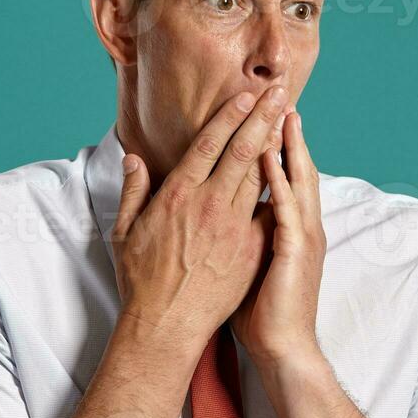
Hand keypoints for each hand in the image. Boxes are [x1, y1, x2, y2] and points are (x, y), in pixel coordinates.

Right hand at [110, 86, 289, 354]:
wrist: (165, 325)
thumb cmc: (141, 280)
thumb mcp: (125, 231)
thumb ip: (133, 190)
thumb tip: (133, 158)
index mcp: (177, 195)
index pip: (209, 144)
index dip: (229, 116)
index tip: (246, 95)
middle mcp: (209, 205)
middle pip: (243, 150)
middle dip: (263, 117)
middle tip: (280, 91)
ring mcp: (234, 228)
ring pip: (261, 176)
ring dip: (276, 144)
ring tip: (289, 120)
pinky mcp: (250, 250)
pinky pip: (270, 211)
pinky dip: (281, 187)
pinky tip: (292, 170)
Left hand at [229, 108, 325, 367]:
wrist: (284, 349)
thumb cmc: (262, 312)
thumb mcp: (249, 263)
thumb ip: (241, 233)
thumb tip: (226, 211)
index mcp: (286, 227)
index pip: (281, 175)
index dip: (273, 144)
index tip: (261, 113)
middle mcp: (299, 226)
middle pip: (293, 167)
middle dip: (286, 132)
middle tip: (277, 96)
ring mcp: (300, 237)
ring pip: (296, 181)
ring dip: (288, 146)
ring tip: (281, 113)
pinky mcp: (294, 252)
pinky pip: (287, 210)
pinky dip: (279, 183)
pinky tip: (270, 160)